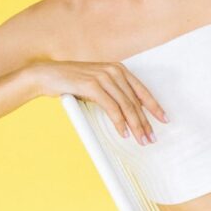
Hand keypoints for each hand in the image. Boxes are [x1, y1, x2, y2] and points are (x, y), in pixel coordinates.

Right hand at [29, 60, 168, 144]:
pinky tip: (123, 132)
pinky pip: (112, 107)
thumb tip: (129, 113)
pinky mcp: (92, 85)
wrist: (47, 75)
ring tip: (140, 139)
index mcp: (119, 70)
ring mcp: (103, 77)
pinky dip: (119, 122)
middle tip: (151, 138)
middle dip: (145, 122)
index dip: (155, 106)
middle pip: (136, 101)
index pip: (142, 91)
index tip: (164, 119)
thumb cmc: (72, 82)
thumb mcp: (98, 86)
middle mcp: (114, 71)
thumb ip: (114, 94)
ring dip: (135, 125)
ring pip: (126, 106)